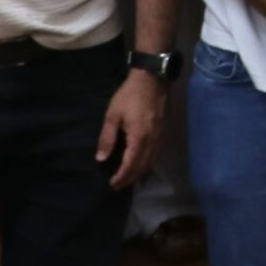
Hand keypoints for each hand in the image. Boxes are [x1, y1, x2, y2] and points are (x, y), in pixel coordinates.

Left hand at [98, 70, 167, 186]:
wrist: (152, 79)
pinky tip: (143, 165)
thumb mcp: (113, 114)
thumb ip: (107, 137)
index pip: (131, 164)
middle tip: (118, 186)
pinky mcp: (164, 132)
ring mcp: (160, 136)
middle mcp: (152, 140)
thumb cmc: (130, 95)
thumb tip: (101, 158)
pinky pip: (157, 154)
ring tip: (129, 180)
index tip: (112, 184)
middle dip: (130, 179)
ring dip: (140, 173)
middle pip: (143, 166)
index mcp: (139, 137)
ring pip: (152, 162)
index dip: (122, 177)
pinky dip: (149, 164)